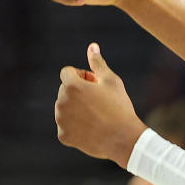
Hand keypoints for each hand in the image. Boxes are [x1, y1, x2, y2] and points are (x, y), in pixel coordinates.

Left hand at [55, 43, 146, 166]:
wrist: (123, 139)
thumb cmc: (119, 106)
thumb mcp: (111, 80)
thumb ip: (97, 63)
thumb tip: (92, 46)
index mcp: (71, 86)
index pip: (67, 72)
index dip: (82, 76)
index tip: (95, 84)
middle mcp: (61, 102)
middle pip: (65, 90)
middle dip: (78, 92)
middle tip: (99, 100)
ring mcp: (60, 120)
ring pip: (64, 108)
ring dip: (76, 108)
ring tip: (96, 115)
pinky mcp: (63, 135)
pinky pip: (66, 125)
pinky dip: (75, 125)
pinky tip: (91, 127)